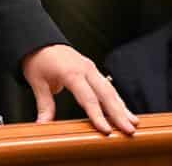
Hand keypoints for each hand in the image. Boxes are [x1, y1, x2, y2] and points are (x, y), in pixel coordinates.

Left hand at [22, 44, 137, 134]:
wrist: (38, 40)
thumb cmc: (38, 59)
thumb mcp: (37, 82)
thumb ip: (44, 105)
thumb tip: (43, 124)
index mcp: (71, 72)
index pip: (88, 97)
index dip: (98, 115)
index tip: (106, 130)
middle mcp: (85, 69)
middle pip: (105, 94)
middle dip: (118, 113)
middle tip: (129, 130)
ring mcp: (91, 68)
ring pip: (110, 90)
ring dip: (122, 107)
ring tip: (134, 123)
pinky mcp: (93, 70)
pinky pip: (108, 86)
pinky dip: (117, 100)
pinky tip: (126, 111)